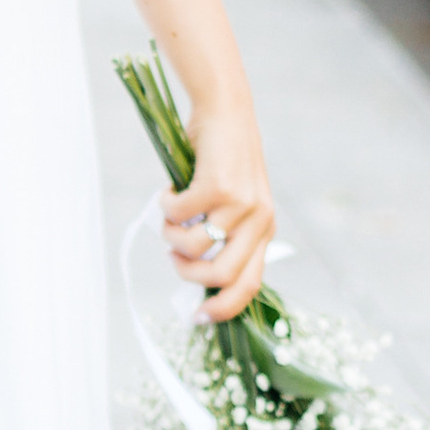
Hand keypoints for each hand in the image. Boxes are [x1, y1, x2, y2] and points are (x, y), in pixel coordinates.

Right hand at [163, 110, 276, 324]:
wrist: (225, 111)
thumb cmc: (220, 160)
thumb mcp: (230, 203)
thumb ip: (219, 235)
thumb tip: (188, 269)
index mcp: (264, 230)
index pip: (249, 285)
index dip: (222, 308)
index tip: (196, 318)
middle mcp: (258, 220)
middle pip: (222, 275)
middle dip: (189, 275)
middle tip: (174, 258)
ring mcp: (240, 204)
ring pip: (195, 246)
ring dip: (171, 237)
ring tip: (168, 218)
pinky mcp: (219, 185)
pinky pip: (179, 214)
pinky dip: (165, 207)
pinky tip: (169, 191)